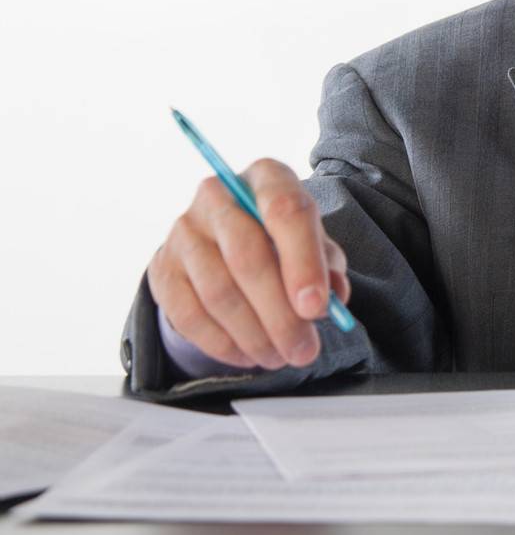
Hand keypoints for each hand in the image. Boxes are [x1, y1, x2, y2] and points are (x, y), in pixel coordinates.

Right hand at [146, 160, 351, 370]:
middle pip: (248, 257)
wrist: (229, 239)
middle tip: (303, 350)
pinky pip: (188, 315)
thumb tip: (332, 297)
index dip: (302, 263)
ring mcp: (183, 231)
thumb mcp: (314, 243)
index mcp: (266, 177)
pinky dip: (222, 343)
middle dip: (280, 314)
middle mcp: (217, 195)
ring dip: (253, 335)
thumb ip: (327, 266)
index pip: (285, 211)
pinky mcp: (162, 268)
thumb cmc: (282, 238)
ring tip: (280, 358)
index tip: (316, 309)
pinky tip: (248, 356)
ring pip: (218, 291)